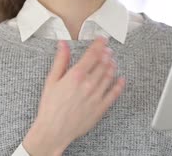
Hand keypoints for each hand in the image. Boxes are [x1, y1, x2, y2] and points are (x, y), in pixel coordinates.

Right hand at [23, 37, 124, 154]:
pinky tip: (121, 79)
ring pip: (109, 76)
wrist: (53, 131)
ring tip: (112, 61)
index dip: (99, 44)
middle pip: (103, 63)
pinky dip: (119, 85)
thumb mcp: (51, 80)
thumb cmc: (50, 107)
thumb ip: (60, 61)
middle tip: (108, 49)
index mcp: (76, 76)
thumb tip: (63, 44)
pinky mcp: (101, 108)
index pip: (92, 54)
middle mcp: (88, 84)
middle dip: (106, 54)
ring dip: (112, 66)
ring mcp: (96, 96)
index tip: (102, 39)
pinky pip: (114, 93)